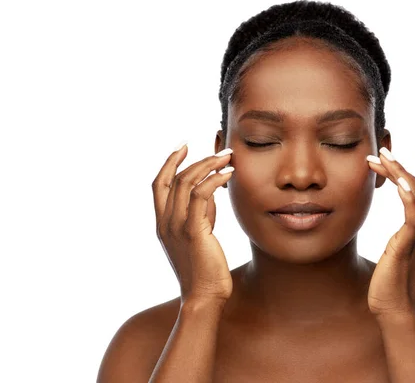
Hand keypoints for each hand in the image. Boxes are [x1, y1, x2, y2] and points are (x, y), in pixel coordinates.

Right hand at [152, 143, 234, 304]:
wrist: (204, 297)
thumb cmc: (205, 268)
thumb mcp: (199, 235)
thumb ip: (201, 213)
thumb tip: (210, 190)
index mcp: (162, 223)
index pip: (158, 184)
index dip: (169, 162)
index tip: (183, 145)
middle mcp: (165, 223)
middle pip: (174, 179)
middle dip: (196, 159)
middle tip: (221, 151)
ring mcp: (177, 227)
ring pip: (187, 183)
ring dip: (209, 165)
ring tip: (228, 158)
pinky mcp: (193, 232)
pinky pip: (201, 196)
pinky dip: (214, 180)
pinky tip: (228, 175)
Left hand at [366, 141, 414, 317]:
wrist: (395, 310)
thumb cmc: (396, 280)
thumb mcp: (405, 247)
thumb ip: (409, 227)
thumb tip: (403, 210)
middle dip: (412, 162)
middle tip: (386, 149)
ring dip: (397, 172)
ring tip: (376, 159)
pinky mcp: (408, 246)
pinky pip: (411, 215)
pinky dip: (406, 196)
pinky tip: (396, 181)